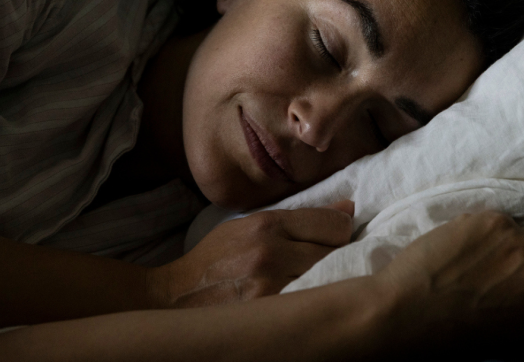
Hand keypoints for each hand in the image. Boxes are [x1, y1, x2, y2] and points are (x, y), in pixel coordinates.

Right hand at [150, 200, 354, 307]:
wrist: (177, 295)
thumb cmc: (215, 259)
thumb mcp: (249, 226)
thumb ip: (298, 218)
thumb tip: (347, 209)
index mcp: (266, 225)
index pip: (333, 224)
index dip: (341, 230)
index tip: (337, 236)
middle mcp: (271, 253)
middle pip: (336, 252)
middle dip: (338, 255)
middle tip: (327, 260)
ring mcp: (271, 287)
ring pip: (328, 280)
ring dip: (329, 279)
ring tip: (317, 280)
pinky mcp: (268, 314)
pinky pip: (310, 303)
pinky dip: (314, 301)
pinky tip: (306, 300)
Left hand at [369, 211, 523, 355]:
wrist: (408, 313)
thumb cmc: (454, 330)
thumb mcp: (515, 329)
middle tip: (505, 261)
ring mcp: (522, 244)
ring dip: (506, 239)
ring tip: (475, 256)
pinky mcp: (495, 222)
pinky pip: (497, 218)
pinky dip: (480, 228)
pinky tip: (459, 245)